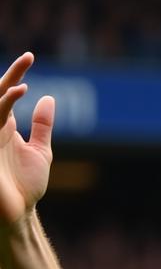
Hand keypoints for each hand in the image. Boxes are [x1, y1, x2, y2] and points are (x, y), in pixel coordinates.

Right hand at [0, 53, 53, 229]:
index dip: (16, 73)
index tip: (31, 56)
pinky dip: (1, 108)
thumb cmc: (25, 187)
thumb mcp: (41, 153)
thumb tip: (48, 98)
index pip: (7, 91)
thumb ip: (42, 126)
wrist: (17, 212)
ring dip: (4, 94)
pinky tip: (14, 98)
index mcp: (3, 124)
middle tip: (29, 58)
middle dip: (11, 75)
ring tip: (23, 85)